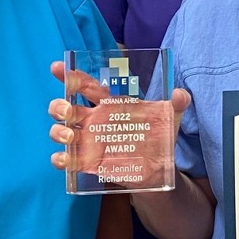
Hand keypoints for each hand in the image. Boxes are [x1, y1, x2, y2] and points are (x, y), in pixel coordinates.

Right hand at [48, 60, 191, 182]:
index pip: (86, 86)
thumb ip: (176, 104)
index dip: (70, 77)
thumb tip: (181, 94)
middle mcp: (94, 121)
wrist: (159, 170)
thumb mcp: (169, 119)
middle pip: (65, 107)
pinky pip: (66, 160)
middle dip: (59, 106)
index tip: (57, 68)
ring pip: (60, 132)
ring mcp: (88, 142)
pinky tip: (66, 159)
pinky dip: (61, 159)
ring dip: (58, 131)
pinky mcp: (88, 163)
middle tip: (68, 111)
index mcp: (110, 104)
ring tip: (70, 135)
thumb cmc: (158, 138)